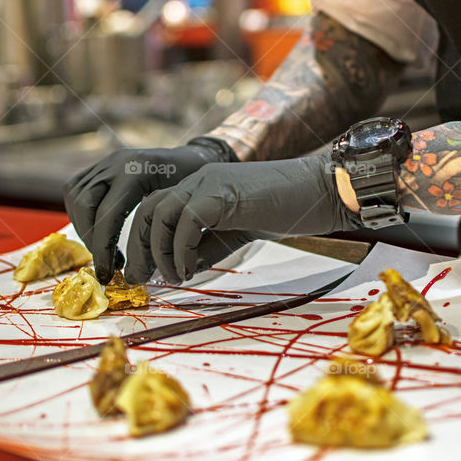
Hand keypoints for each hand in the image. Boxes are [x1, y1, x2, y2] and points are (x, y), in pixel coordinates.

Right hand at [63, 138, 234, 283]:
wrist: (194, 158)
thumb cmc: (195, 184)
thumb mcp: (184, 202)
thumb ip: (163, 226)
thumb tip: (144, 265)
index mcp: (137, 172)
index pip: (107, 214)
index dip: (102, 248)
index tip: (107, 275)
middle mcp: (117, 163)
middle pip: (85, 205)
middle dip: (91, 240)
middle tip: (106, 264)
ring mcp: (107, 162)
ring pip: (75, 197)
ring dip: (83, 228)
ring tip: (103, 249)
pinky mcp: (101, 166)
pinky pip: (76, 190)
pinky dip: (81, 215)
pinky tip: (99, 232)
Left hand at [124, 153, 360, 284]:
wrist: (321, 192)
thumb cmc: (286, 212)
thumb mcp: (235, 233)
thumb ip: (206, 246)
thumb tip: (176, 270)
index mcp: (201, 187)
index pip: (156, 209)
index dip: (144, 241)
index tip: (146, 273)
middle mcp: (199, 180)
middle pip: (147, 210)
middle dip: (139, 248)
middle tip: (142, 280)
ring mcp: (209, 183)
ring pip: (159, 214)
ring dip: (159, 252)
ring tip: (174, 278)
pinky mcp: (221, 194)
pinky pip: (186, 223)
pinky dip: (181, 250)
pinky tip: (190, 270)